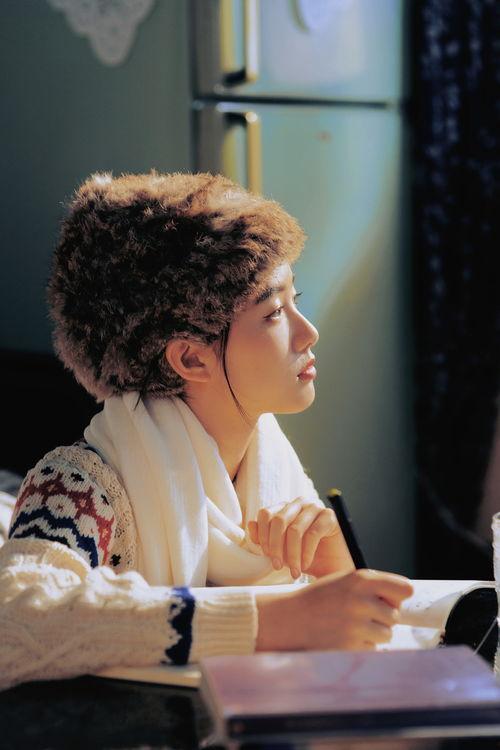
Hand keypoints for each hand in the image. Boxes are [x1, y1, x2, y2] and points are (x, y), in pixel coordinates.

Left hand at [247, 497, 353, 578]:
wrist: (333, 566)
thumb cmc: (306, 557)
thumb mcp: (281, 550)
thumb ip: (265, 538)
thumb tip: (250, 524)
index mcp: (285, 508)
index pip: (265, 514)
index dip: (263, 536)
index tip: (267, 557)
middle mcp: (299, 504)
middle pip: (278, 520)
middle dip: (275, 547)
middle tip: (278, 567)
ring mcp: (315, 507)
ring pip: (294, 529)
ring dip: (292, 554)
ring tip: (294, 571)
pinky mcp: (329, 517)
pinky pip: (312, 534)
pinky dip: (306, 553)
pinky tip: (306, 565)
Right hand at [256, 568, 413, 651]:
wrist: (291, 618)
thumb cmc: (320, 598)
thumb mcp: (344, 581)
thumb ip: (373, 586)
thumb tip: (404, 596)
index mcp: (361, 579)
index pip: (405, 588)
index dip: (398, 595)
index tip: (389, 599)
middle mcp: (361, 600)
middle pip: (395, 615)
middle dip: (382, 617)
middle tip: (360, 614)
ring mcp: (356, 626)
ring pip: (387, 634)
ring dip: (374, 633)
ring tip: (352, 625)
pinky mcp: (351, 646)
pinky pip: (372, 648)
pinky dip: (361, 645)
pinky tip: (343, 636)